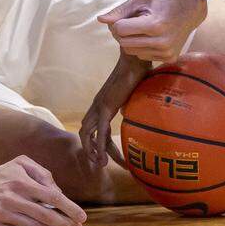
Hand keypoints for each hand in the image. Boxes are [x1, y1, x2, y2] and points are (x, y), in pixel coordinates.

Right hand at [0, 155, 86, 225]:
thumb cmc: (2, 176)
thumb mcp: (20, 163)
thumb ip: (42, 173)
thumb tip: (59, 192)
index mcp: (20, 179)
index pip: (51, 195)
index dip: (69, 207)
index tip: (82, 216)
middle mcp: (11, 196)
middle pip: (45, 214)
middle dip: (65, 223)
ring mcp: (2, 211)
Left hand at [80, 53, 148, 168]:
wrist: (135, 60)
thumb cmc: (138, 72)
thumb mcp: (134, 94)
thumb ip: (132, 104)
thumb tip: (136, 114)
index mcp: (102, 102)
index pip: (95, 127)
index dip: (101, 143)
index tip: (110, 155)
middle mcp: (96, 105)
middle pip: (86, 132)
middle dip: (92, 150)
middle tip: (102, 164)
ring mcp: (99, 106)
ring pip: (86, 134)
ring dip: (92, 151)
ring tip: (102, 165)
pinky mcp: (105, 107)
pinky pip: (99, 131)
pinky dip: (99, 146)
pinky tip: (103, 158)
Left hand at [98, 0, 205, 63]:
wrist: (191, 7)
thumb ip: (121, 10)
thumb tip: (100, 20)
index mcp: (155, 25)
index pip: (120, 29)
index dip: (118, 22)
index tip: (126, 15)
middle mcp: (162, 42)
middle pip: (123, 43)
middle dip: (121, 32)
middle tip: (129, 21)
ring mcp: (167, 52)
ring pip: (131, 51)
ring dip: (131, 40)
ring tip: (141, 27)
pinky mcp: (169, 58)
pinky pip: (142, 56)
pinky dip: (141, 46)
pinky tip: (150, 35)